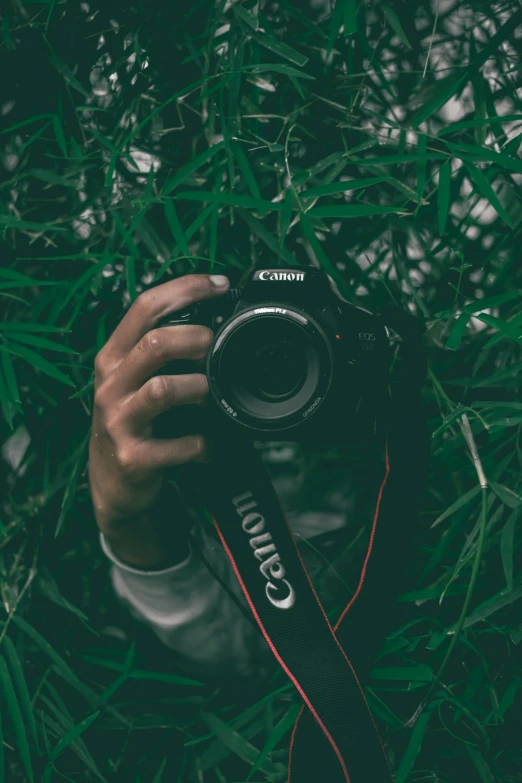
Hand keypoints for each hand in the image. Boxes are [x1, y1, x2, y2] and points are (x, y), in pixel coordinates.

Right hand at [89, 273, 229, 567]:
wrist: (113, 485)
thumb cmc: (134, 422)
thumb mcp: (134, 380)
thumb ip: (160, 351)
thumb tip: (214, 317)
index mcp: (113, 357)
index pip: (145, 307)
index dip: (185, 289)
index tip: (220, 285)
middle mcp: (111, 385)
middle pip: (155, 343)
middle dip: (197, 339)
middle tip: (219, 346)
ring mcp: (119, 422)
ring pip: (163, 390)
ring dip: (201, 390)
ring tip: (214, 397)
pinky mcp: (133, 458)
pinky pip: (179, 445)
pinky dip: (206, 444)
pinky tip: (214, 444)